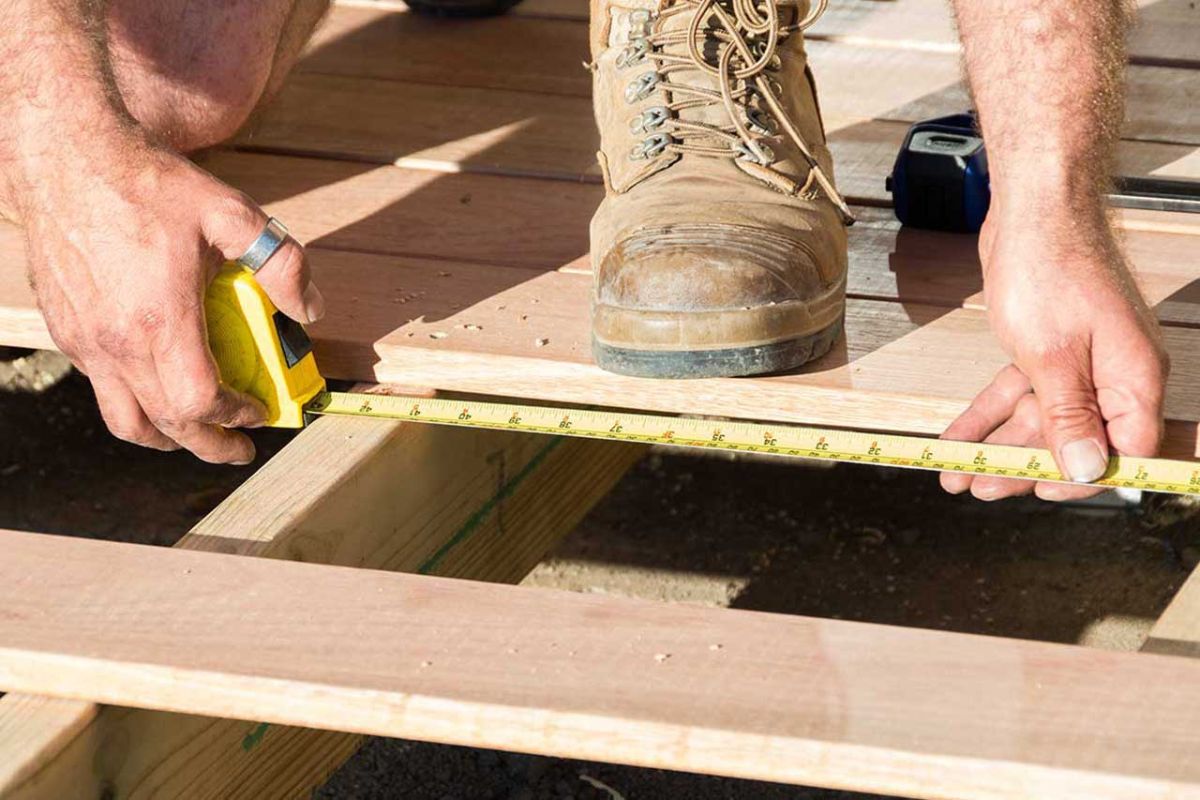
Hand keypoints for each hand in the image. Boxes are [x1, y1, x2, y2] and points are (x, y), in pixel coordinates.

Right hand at [17, 131, 323, 462]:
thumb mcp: (230, 213)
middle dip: (207, 444)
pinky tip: (157, 380)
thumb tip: (311, 309)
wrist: (66, 153)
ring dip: (164, 436)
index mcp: (159, 322)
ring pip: (123, 419)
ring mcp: (84, 340)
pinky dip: (134, 400)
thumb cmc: (148, 182)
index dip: (235, 418)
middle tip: (237, 449)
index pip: (199, 403)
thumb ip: (281, 263)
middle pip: (164, 425)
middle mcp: (115, 342)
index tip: (260, 412)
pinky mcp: (65, 328)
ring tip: (195, 431)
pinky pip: (100, 386)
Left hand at [940, 206, 1167, 500]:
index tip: (1040, 493)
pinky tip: (956, 437)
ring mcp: (1082, 362)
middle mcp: (1114, 375)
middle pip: (1071, 439)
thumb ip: (1068, 417)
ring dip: (996, 445)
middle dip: (1021, 466)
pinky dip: (989, 413)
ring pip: (1039, 418)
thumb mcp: (1051, 357)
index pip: (1122, 451)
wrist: (1034, 208)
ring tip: (953, 474)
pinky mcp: (1052, 350)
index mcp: (1132, 380)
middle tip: (977, 487)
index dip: (1081, 477)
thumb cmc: (1049, 270)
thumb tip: (1089, 468)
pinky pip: (1022, 392)